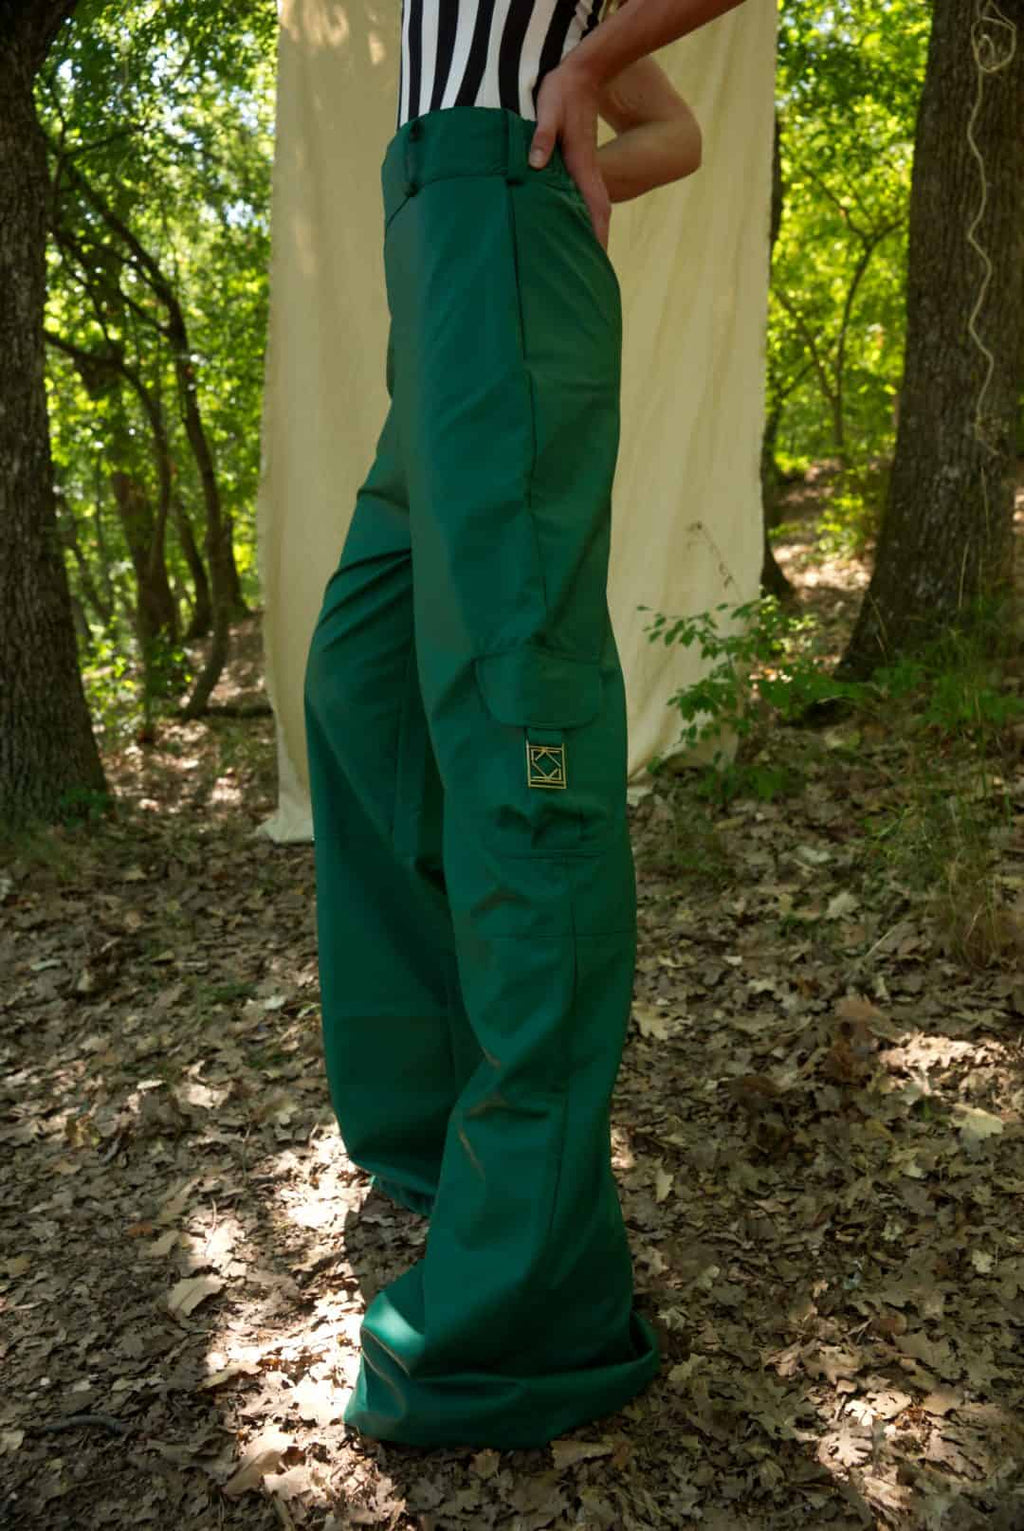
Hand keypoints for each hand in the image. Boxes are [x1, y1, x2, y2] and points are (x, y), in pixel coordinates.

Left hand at [528, 60, 611, 251]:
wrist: (583, 71)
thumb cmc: (562, 90)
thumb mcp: (548, 110)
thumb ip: (541, 136)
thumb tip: (535, 163)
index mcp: (581, 165)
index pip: (596, 207)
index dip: (597, 234)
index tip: (598, 260)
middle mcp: (586, 171)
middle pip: (597, 214)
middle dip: (595, 243)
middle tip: (589, 271)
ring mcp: (584, 167)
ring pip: (589, 206)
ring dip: (588, 230)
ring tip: (579, 257)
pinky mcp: (577, 161)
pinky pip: (580, 195)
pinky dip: (579, 213)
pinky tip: (567, 224)